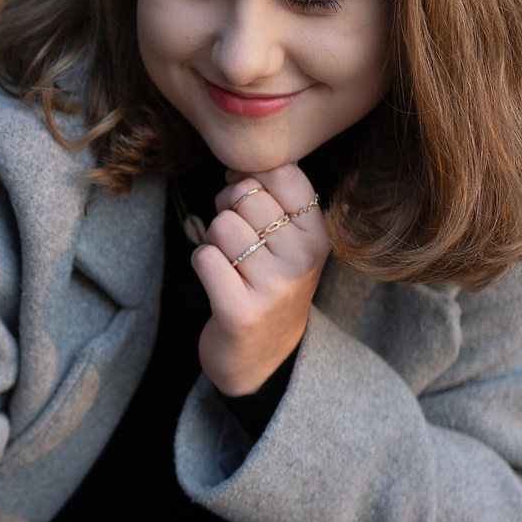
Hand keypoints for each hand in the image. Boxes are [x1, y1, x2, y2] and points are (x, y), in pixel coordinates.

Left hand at [192, 164, 327, 397]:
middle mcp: (303, 258)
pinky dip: (202, 264)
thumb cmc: (268, 282)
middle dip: (228, 212)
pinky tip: (219, 283)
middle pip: (243, 197)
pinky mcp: (240, 310)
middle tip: (240, 245)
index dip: (251, 179)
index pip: (281, 172)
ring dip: (214, 242)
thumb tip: (235, 165)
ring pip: (220, 226)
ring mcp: (274, 286)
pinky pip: (203, 257)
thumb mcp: (287, 237)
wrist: (262, 356)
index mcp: (319, 234)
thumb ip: (269, 195)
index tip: (250, 205)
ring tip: (232, 267)